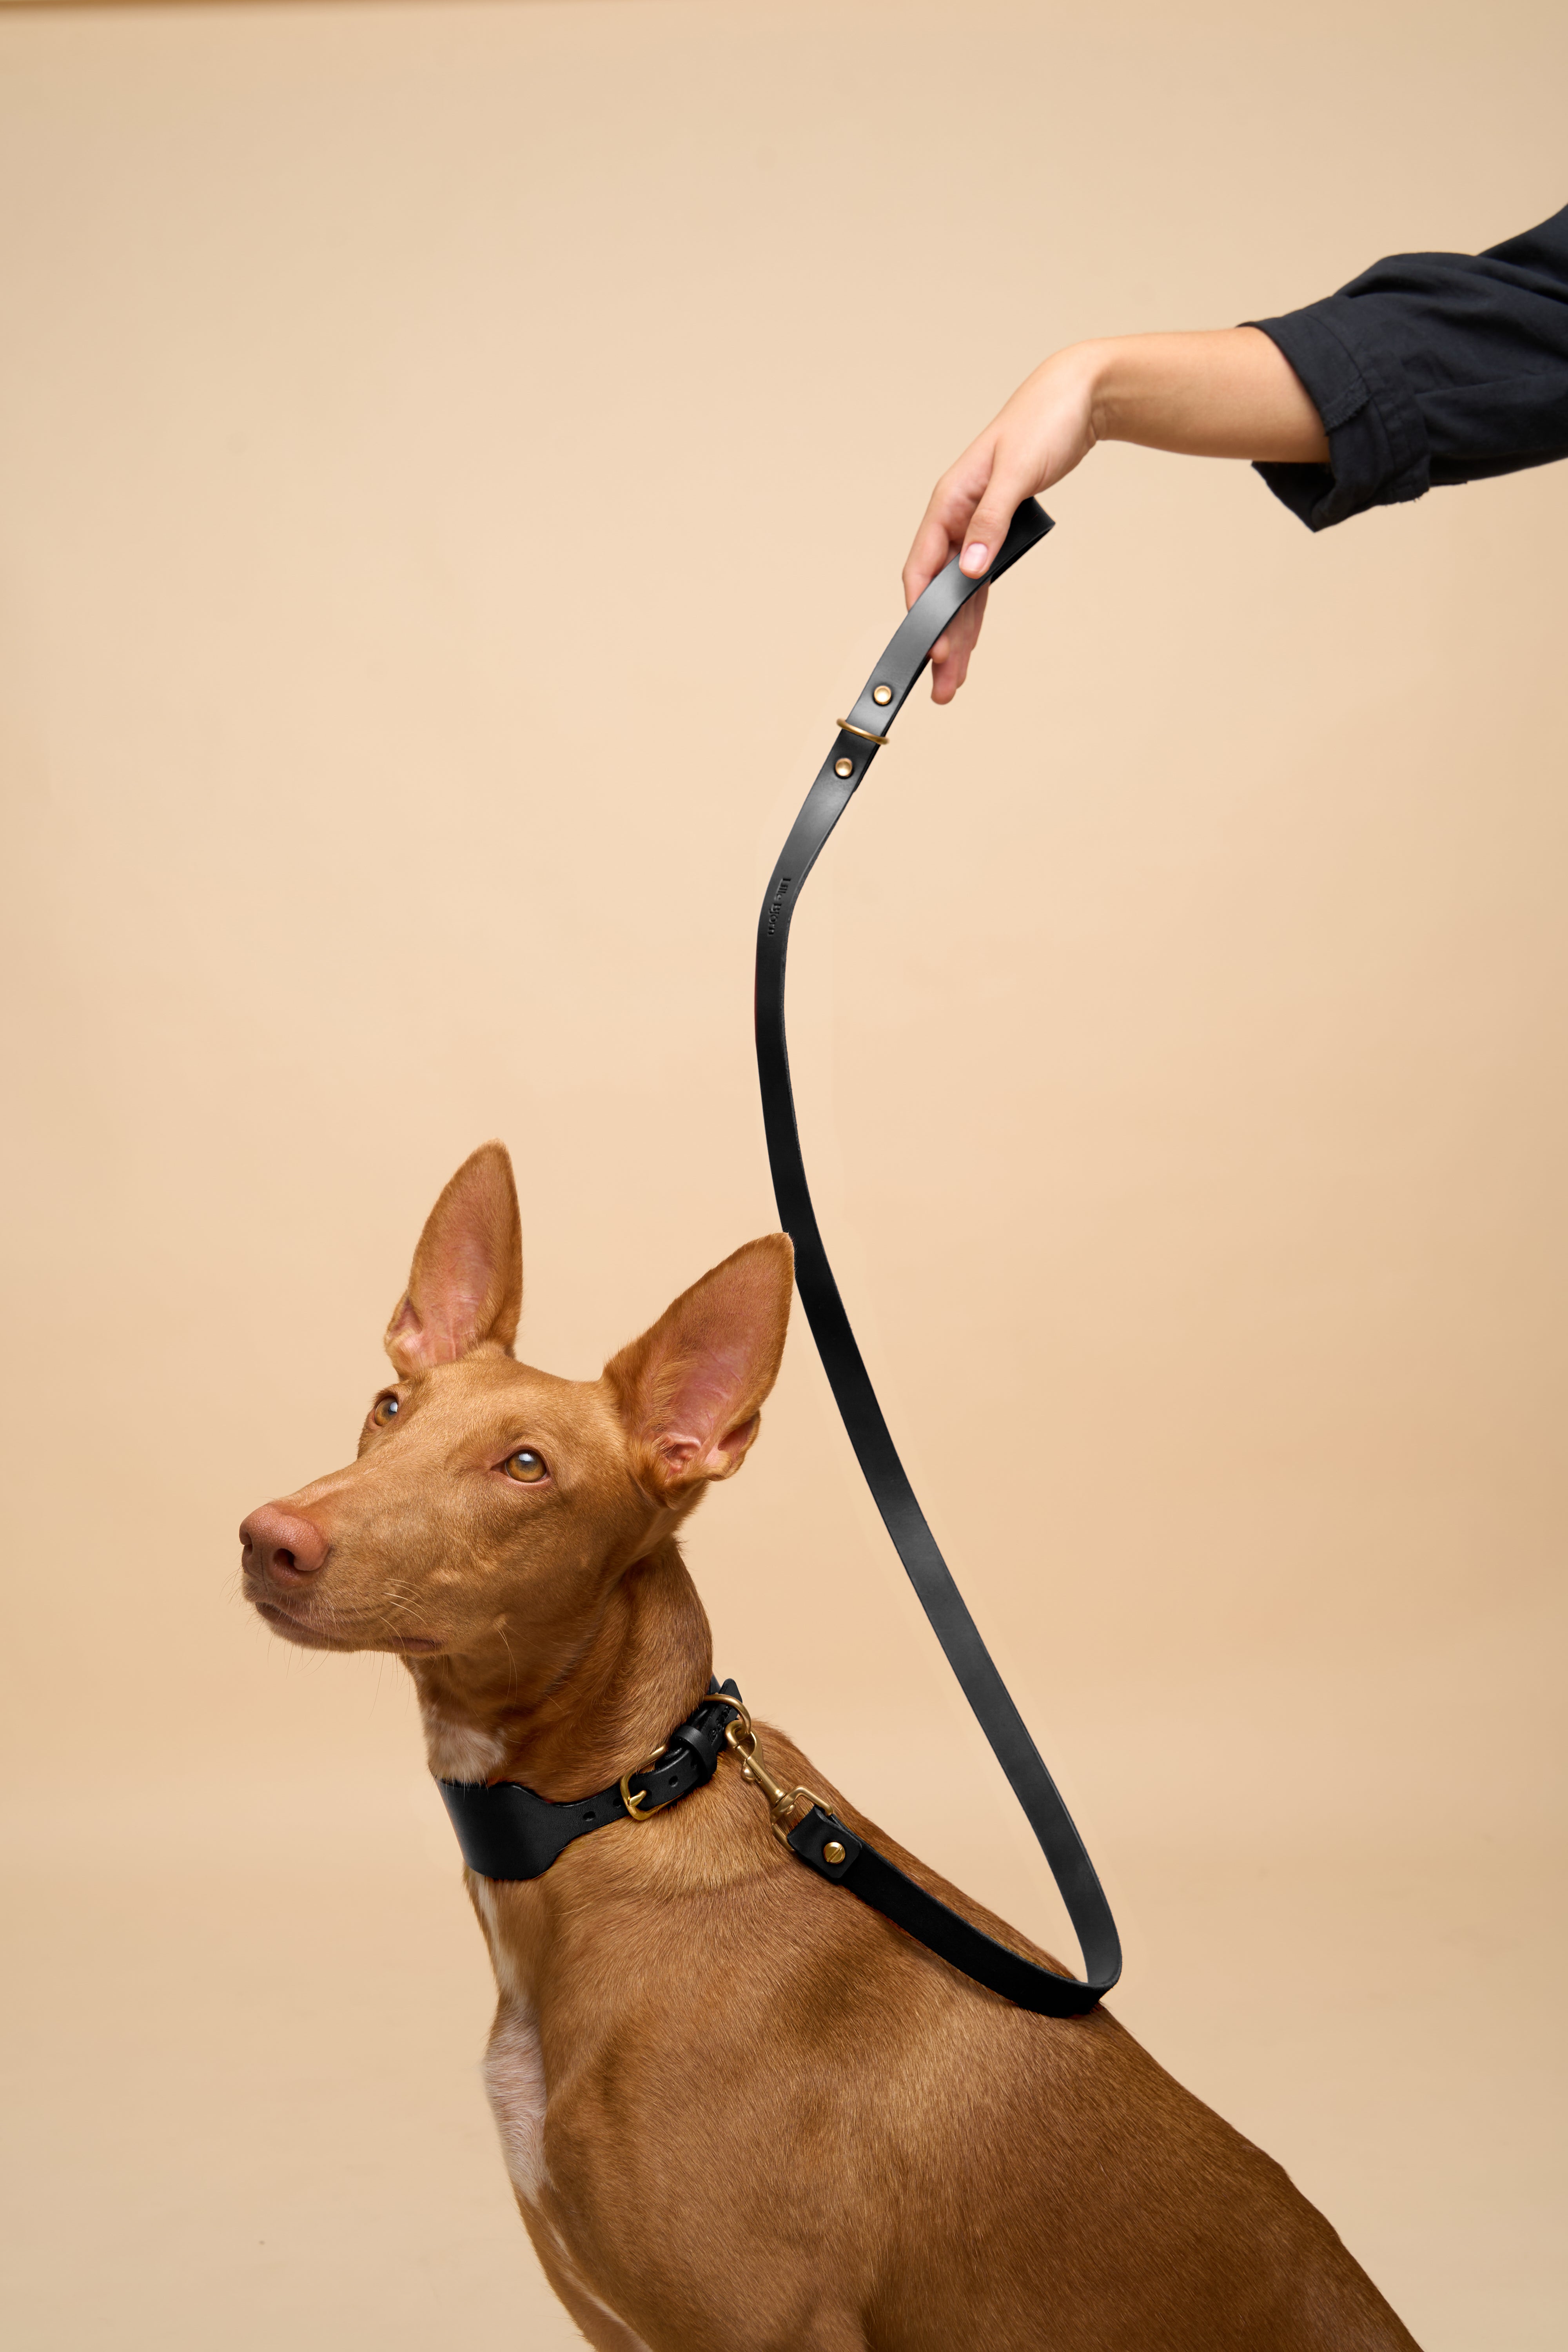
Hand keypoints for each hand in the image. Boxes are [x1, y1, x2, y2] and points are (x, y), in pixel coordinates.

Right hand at [903, 345, 1101, 704]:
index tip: (933, 650)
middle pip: (939, 591)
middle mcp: (956, 518)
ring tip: (954, 678)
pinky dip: (974, 610)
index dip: (925, 612)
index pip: (923, 568)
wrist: (1076, 398)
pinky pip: (980, 581)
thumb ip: (990, 522)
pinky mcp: (998, 532)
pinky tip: (969, 639)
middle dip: (939, 639)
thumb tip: (970, 567)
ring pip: (960, 593)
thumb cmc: (1042, 424)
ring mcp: (975, 527)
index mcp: (948, 501)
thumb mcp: (1015, 473)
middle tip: (942, 686)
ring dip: (957, 634)